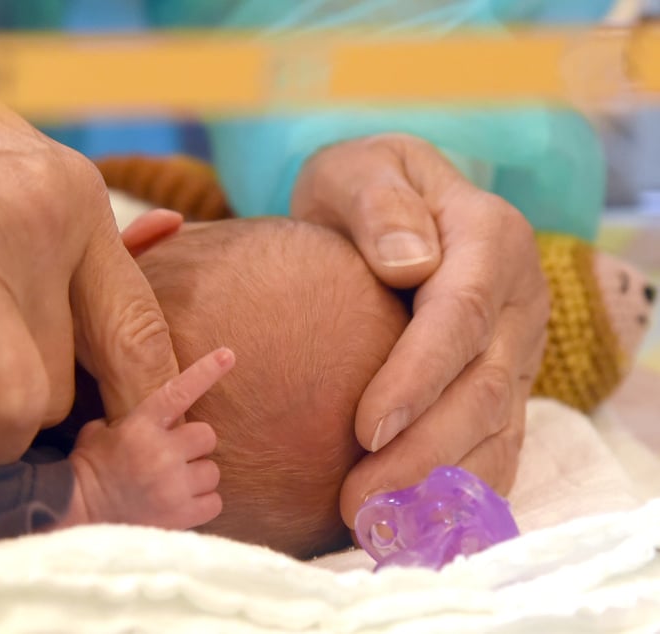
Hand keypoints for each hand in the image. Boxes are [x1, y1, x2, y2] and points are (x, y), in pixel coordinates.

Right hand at [0, 0, 179, 523]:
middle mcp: (36, 230)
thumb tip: (131, 283)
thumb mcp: (27, 170)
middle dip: (33, 416)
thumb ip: (72, 241)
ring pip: (13, 400)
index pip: (139, 330)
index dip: (144, 397)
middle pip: (65, 382)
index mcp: (77, 204)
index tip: (133, 431)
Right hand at [66, 348, 234, 528]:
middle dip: (194, 445)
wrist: (77, 513)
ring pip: (212, 471)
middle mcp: (162, 453)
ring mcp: (173, 486)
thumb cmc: (88, 469)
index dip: (206, 372)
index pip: (179, 392)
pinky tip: (182, 503)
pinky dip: (203, 503)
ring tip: (175, 483)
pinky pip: (214, 502)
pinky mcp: (181, 515)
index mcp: (141, 426)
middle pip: (207, 435)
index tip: (227, 355)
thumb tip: (143, 415)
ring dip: (198, 476)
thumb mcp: (98, 432)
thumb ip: (126, 420)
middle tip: (177, 455)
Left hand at [291, 134, 549, 525]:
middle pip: (482, 387)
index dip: (419, 377)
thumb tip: (409, 264)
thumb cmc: (363, 189)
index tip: (364, 429)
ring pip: (494, 429)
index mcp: (490, 238)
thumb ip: (380, 205)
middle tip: (356, 501)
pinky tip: (415, 525)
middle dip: (423, 451)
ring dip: (439, 485)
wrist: (387, 211)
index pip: (462, 315)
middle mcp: (518, 300)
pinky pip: (495, 445)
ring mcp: (516, 349)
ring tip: (374, 525)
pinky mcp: (503, 386)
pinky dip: (461, 490)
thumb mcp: (360, 169)